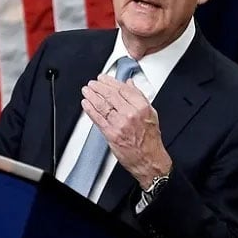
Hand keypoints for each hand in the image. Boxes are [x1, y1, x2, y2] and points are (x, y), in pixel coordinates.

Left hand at [81, 74, 171, 188]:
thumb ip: (139, 97)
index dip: (110, 82)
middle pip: (110, 95)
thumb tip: (130, 84)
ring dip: (92, 96)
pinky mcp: (111, 134)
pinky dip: (90, 109)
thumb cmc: (150, 139)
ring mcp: (119, 124)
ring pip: (102, 105)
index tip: (104, 78)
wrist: (149, 160)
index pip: (122, 89)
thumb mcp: (151, 113)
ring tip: (86, 90)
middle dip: (99, 87)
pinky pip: (98, 118)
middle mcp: (130, 114)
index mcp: (141, 107)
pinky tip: (86, 104)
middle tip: (92, 83)